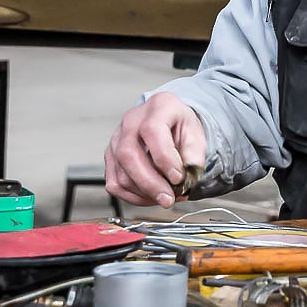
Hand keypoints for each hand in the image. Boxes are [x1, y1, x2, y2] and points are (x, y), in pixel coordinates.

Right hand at [105, 92, 204, 208]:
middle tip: (168, 199)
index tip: (178, 178)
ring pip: (120, 173)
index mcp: (158, 107)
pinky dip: (133, 197)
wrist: (166, 120)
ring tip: (166, 197)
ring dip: (144, 193)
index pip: (152, 130)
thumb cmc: (179, 126)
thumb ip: (194, 154)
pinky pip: (114, 183)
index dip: (164, 158)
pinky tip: (151, 197)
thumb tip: (187, 177)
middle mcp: (131, 121)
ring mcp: (116, 139)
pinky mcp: (110, 157)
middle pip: (129, 155)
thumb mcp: (195, 133)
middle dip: (150, 183)